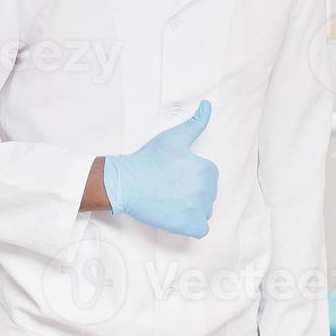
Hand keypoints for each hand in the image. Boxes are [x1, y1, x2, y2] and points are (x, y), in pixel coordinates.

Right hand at [102, 100, 217, 237]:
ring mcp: (198, 208)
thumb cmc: (148, 159)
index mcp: (207, 169)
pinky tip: (177, 216)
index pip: (209, 178)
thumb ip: (196, 123)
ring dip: (192, 209)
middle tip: (170, 188)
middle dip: (193, 193)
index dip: (192, 178)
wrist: (127, 182)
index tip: (175, 176)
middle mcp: (207, 189)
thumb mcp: (174, 137)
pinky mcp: (189, 225)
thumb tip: (208, 106)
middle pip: (208, 195)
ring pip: (204, 211)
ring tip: (171, 201)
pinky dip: (192, 225)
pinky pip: (201, 229)